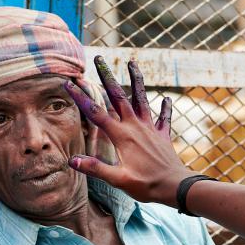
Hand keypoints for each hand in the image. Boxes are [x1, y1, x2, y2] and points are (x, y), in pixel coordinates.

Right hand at [63, 56, 192, 205]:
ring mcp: (150, 128)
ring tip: (131, 62)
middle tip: (98, 58)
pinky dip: (164, 108)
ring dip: (136, 80)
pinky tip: (166, 99)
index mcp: (122, 136)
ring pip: (141, 99)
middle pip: (118, 96)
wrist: (176, 187)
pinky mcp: (163, 135)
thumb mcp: (118, 179)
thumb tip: (72, 161)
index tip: (69, 84)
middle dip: (107, 76)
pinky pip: (163, 118)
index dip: (81, 98)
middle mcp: (135, 127)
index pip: (96, 113)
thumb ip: (96, 168)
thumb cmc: (147, 185)